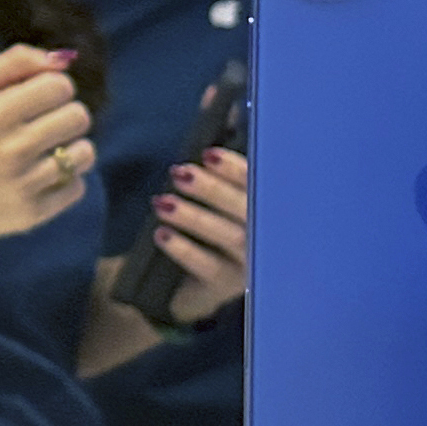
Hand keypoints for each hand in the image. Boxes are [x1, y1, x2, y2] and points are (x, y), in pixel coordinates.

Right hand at [0, 44, 91, 239]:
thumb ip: (15, 62)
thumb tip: (63, 60)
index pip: (60, 86)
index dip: (54, 87)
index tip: (38, 98)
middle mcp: (12, 149)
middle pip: (78, 117)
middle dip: (66, 114)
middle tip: (43, 124)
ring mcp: (23, 185)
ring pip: (84, 153)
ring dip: (71, 147)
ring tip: (47, 150)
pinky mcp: (30, 214)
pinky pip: (77, 187)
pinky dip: (66, 179)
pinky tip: (42, 175)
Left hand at [149, 145, 247, 320]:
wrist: (189, 286)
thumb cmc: (205, 232)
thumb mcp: (213, 203)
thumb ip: (216, 177)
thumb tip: (202, 138)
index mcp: (264, 209)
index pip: (258, 185)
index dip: (235, 169)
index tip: (209, 155)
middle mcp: (265, 237)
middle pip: (246, 211)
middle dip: (214, 190)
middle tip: (181, 173)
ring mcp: (248, 264)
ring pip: (230, 237)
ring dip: (195, 217)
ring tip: (163, 202)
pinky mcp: (226, 286)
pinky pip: (208, 267)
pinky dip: (184, 249)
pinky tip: (162, 234)